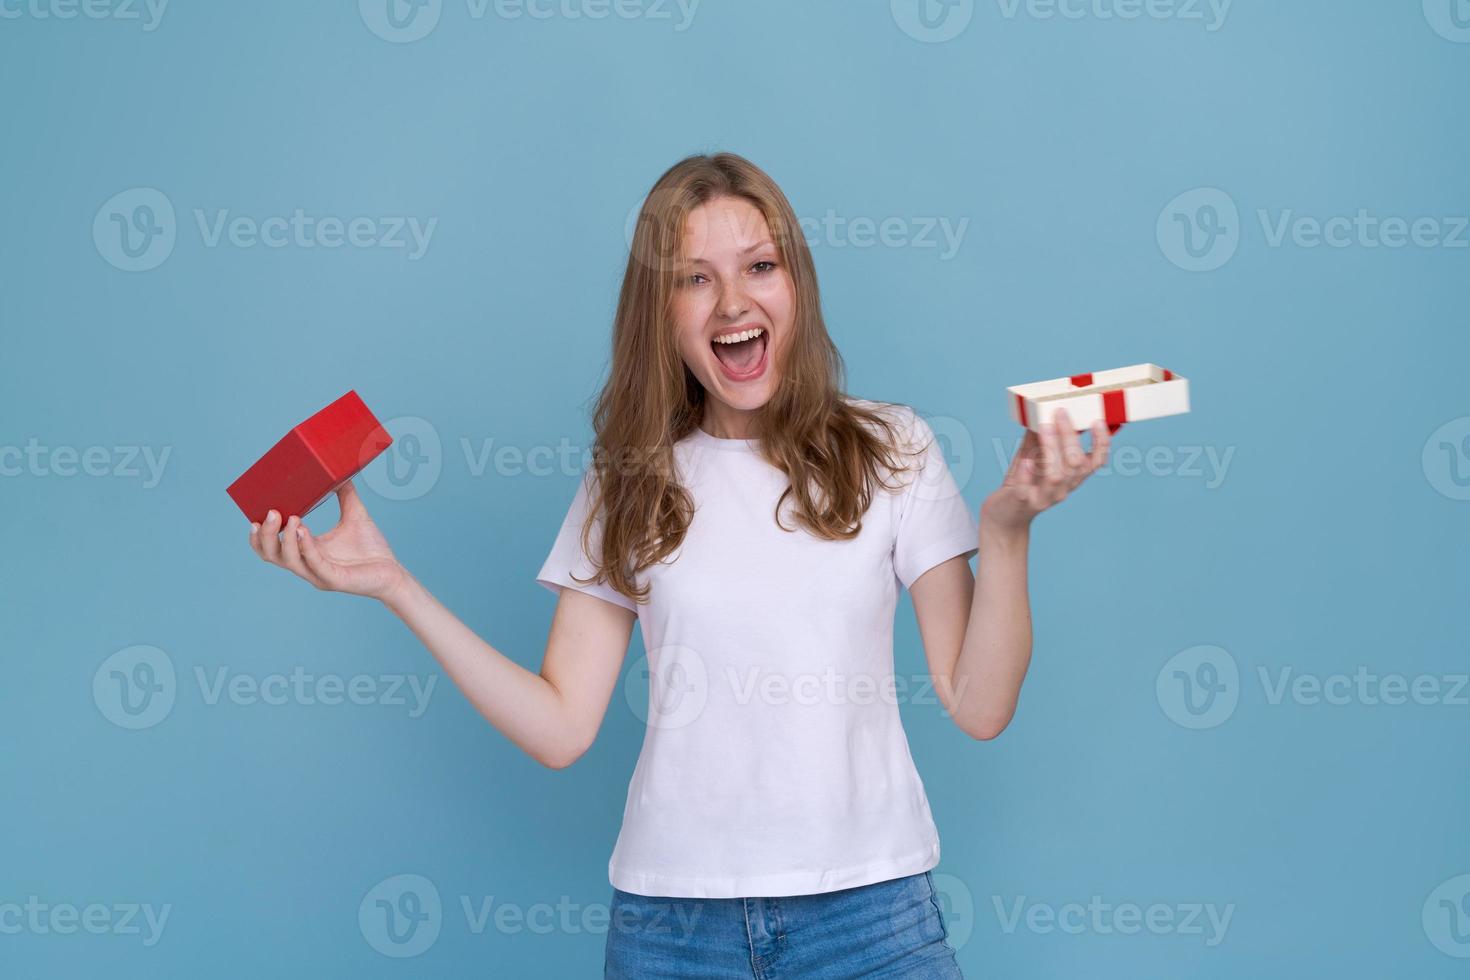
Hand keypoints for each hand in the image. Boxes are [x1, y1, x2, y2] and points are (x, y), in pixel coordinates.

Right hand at [247, 480, 405, 600]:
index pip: (272, 547)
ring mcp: (318, 574)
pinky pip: (314, 564)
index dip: (259, 535)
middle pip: (272, 555)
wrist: (393, 573)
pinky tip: (303, 531)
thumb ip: (345, 494)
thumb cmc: (371, 548)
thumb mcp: (354, 515)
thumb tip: (340, 470)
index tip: (255, 515)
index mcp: (306, 551)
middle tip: (270, 512)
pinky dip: (306, 547)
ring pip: (289, 561)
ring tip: (290, 518)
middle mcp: (307, 565)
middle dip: (266, 535)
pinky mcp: (334, 580)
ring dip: (285, 539)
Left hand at [983, 407, 1110, 531]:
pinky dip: (1027, 474)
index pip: (1096, 462)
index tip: (1099, 421)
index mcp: (1071, 477)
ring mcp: (1045, 497)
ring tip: (1044, 427)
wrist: (1004, 516)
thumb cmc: (1021, 482)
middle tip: (1060, 413)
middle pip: (1075, 464)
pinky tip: (1026, 461)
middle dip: (1070, 436)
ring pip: (1056, 475)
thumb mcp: (1033, 456)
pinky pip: (1027, 489)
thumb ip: (1040, 437)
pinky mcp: (1024, 502)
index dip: (1101, 443)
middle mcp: (1063, 489)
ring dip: (1052, 449)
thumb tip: (1043, 409)